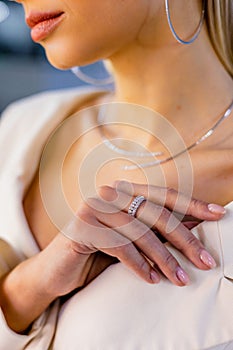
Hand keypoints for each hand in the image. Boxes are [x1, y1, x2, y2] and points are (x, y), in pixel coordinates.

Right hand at [58, 181, 224, 287]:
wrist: (58, 269)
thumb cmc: (99, 252)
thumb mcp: (132, 239)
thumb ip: (157, 230)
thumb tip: (194, 227)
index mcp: (123, 192)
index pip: (164, 195)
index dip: (192, 203)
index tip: (218, 214)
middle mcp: (108, 194)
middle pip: (155, 213)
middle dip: (184, 239)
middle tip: (205, 261)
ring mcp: (94, 208)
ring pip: (139, 231)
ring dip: (163, 258)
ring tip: (179, 279)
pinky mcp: (82, 228)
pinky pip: (118, 245)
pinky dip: (138, 264)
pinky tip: (150, 279)